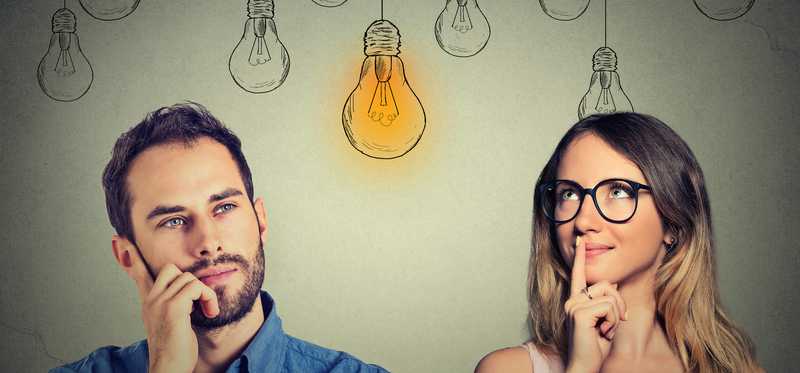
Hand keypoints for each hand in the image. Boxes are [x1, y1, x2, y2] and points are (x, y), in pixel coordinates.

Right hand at [125, 248, 219, 372]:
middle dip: (189, 279)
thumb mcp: (172, 322)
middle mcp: (150, 300)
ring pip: (188, 278)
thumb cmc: (175, 349)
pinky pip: (197, 287)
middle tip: (199, 301)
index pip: (138, 272)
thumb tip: (187, 297)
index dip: (130, 254)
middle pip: (170, 268)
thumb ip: (174, 305)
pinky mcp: (173, 309)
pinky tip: (209, 313)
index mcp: (148, 302)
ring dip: (204, 294)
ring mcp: (160, 303)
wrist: (169, 368)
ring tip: (206, 311)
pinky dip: (208, 298)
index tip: (120, 238)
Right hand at [564, 237, 626, 372]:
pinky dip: (612, 321)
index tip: (580, 241)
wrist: (585, 365)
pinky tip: (602, 332)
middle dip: (618, 303)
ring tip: (605, 330)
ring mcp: (573, 305)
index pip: (578, 274)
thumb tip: (611, 283)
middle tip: (613, 324)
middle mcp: (571, 300)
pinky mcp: (579, 313)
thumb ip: (605, 301)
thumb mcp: (604, 320)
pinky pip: (609, 307)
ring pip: (610, 295)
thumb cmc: (595, 347)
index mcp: (575, 300)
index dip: (579, 257)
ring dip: (615, 315)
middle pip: (606, 285)